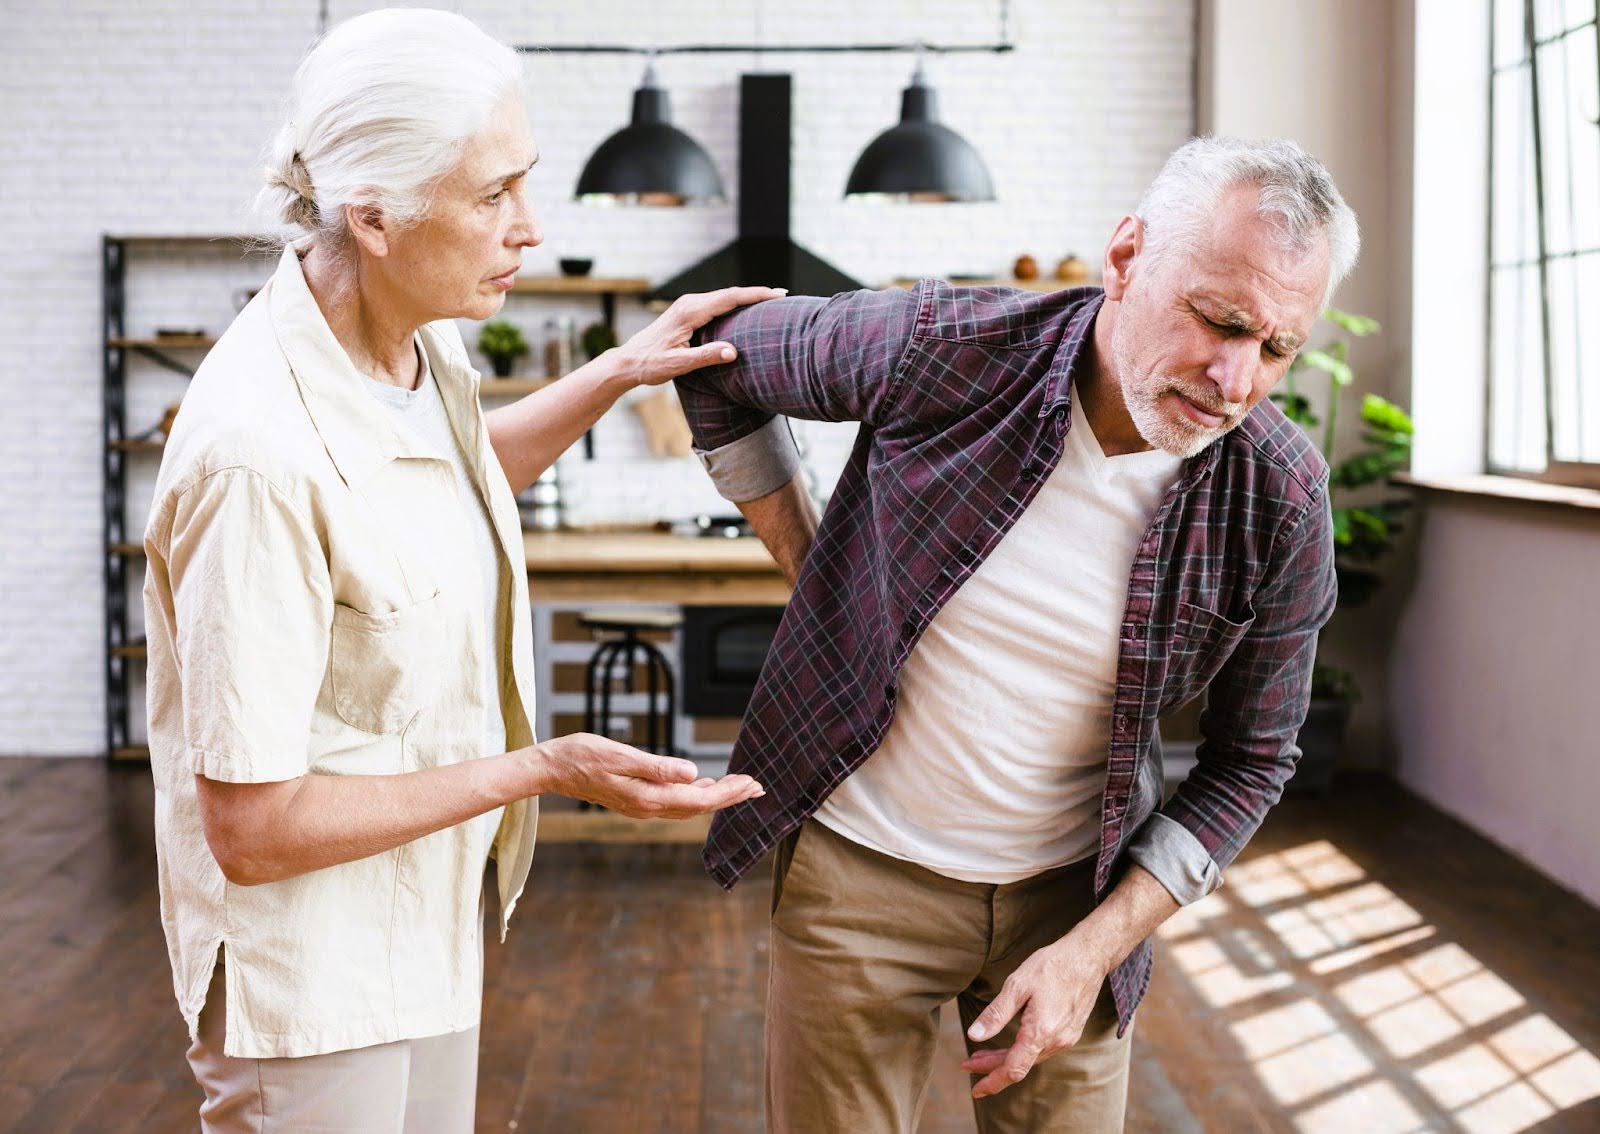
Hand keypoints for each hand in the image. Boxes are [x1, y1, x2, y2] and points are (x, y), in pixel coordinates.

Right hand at [531, 733, 763, 818]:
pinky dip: (694, 795)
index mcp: (648, 797)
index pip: (699, 798)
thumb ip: (658, 767)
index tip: (752, 783)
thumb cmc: (583, 755)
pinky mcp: (635, 800)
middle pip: (699, 806)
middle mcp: (648, 807)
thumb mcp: (622, 755)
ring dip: (715, 796)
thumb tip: (693, 774)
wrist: (552, 768)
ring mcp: (641, 806)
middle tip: (757, 786)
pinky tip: (702, 785)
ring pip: (688, 806)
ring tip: (738, 786)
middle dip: (729, 797)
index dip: (728, 793)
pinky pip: (674, 802)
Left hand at [610, 286, 786, 387]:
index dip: (756, 295)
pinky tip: (745, 310)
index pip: (730, 298)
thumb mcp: (679, 365)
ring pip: (723, 297)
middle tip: (783, 296)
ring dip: (746, 298)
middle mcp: (689, 303)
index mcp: (690, 312)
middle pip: (730, 293)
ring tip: (770, 301)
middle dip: (756, 293)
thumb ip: (706, 357)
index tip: (778, 294)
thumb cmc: (651, 364)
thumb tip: (733, 352)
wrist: (628, 361)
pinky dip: (734, 304)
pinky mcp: (686, 311)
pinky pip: (716, 303)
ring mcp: (687, 305)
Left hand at [961, 937, 1110, 1098]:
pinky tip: (1012, 1043)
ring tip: (982, 1054)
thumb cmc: (1052, 966)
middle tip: (968, 1064)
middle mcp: (1056, 1041)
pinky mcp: (1070, 1031)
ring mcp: (1066, 1038)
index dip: (992, 1081)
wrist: (1088, 956)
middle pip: (1020, 1065)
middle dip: (992, 1068)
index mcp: (1041, 1032)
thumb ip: (996, 1014)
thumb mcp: (1017, 985)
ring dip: (1006, 1059)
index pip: (1013, 1069)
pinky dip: (1023, 1051)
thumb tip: (974, 1036)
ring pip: (1031, 1058)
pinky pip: (1042, 1049)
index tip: (975, 1090)